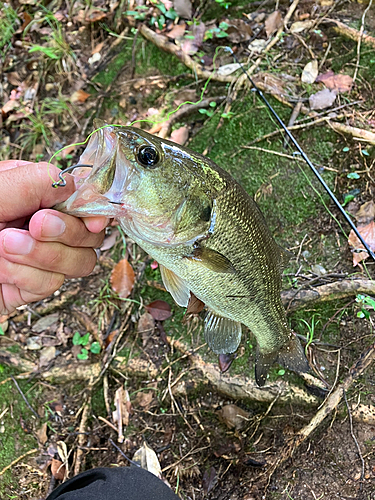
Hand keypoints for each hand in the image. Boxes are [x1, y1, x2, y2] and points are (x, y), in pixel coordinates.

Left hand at [0, 160, 108, 314]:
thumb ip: (35, 182)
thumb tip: (79, 185)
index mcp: (32, 192)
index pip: (82, 197)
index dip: (95, 208)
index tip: (94, 220)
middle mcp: (39, 223)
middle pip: (89, 233)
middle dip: (66, 233)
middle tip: (33, 226)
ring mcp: (37, 256)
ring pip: (79, 262)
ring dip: (44, 257)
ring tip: (4, 248)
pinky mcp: (29, 286)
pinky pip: (52, 285)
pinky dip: (27, 278)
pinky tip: (1, 271)